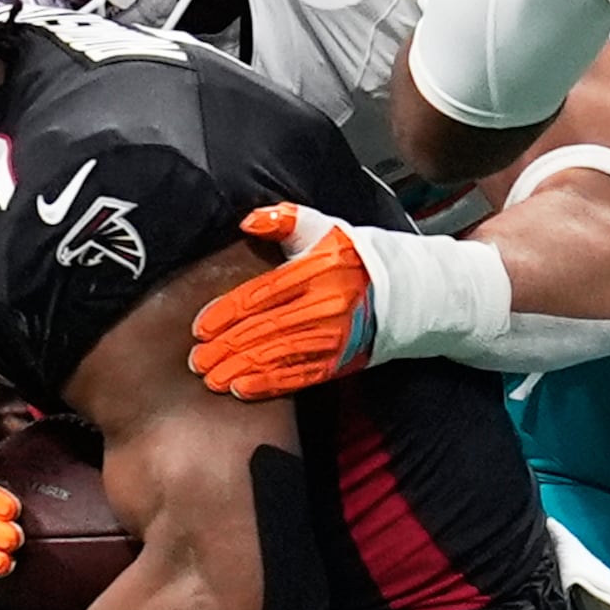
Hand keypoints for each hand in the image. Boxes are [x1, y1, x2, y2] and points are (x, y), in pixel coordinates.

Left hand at [189, 203, 517, 398]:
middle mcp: (325, 304)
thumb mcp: (326, 228)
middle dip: (227, 347)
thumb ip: (285, 220)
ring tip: (211, 378)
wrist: (414, 290)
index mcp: (317, 270)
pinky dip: (271, 384)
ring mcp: (335, 335)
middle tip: (195, 361)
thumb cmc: (361, 256)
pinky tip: (244, 389)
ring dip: (241, 368)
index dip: (229, 311)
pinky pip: (302, 374)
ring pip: (280, 354)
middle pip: (266, 328)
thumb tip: (248, 220)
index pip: (263, 293)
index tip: (201, 326)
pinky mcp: (344, 359)